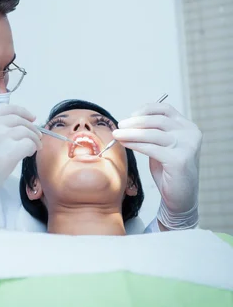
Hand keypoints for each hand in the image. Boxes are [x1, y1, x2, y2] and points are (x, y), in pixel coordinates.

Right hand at [0, 104, 41, 241]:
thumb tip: (9, 130)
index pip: (5, 108)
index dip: (22, 112)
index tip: (30, 118)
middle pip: (17, 119)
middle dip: (30, 126)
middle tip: (37, 136)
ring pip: (25, 131)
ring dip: (34, 138)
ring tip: (36, 147)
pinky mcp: (6, 155)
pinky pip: (28, 144)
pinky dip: (32, 148)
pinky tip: (30, 154)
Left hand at [113, 102, 201, 228]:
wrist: (181, 197)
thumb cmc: (169, 170)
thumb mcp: (163, 145)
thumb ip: (153, 131)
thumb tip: (129, 121)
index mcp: (187, 127)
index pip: (165, 109)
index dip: (146, 110)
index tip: (130, 115)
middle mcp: (190, 134)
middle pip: (158, 120)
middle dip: (135, 122)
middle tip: (119, 125)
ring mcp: (186, 147)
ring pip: (152, 134)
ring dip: (131, 133)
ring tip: (117, 134)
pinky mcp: (179, 160)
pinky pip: (151, 148)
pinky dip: (135, 144)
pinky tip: (125, 143)